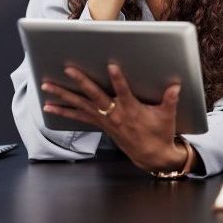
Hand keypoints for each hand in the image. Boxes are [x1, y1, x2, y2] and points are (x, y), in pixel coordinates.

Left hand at [41, 64, 188, 172]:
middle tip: (68, 70)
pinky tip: (49, 107)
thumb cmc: (159, 133)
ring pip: (80, 105)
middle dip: (81, 81)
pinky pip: (78, 117)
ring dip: (62, 96)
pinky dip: (63, 112)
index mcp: (131, 109)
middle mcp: (114, 114)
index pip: (124, 91)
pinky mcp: (100, 124)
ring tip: (46, 86)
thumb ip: (170, 99)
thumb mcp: (167, 117)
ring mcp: (104, 120)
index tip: (112, 65)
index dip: (118, 79)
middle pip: (95, 95)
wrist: (151, 156)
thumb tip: (176, 86)